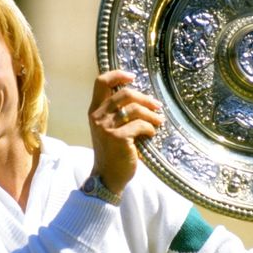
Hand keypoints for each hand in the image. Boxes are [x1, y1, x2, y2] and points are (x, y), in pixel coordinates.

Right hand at [88, 70, 163, 195]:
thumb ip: (116, 112)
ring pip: (135, 109)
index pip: (101, 82)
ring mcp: (106, 127)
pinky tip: (151, 134)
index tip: (133, 77)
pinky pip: (140, 125)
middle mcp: (98, 116)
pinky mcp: (118, 138)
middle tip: (157, 106)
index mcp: (94, 111)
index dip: (118, 75)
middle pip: (125, 93)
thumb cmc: (112, 152)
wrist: (107, 177)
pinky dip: (149, 128)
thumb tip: (142, 98)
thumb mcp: (108, 128)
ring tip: (158, 121)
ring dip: (151, 114)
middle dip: (145, 98)